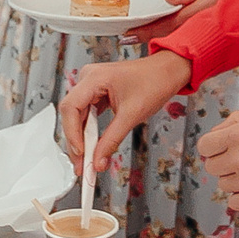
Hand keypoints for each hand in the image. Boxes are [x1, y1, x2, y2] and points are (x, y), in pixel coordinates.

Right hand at [59, 53, 191, 174]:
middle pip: (71, 113)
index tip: (80, 153)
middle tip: (82, 165)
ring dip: (81, 138)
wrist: (168, 72)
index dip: (72, 133)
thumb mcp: (132, 115)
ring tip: (86, 160)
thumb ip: (112, 140)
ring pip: (78, 116)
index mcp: (94, 77)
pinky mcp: (97, 92)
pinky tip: (92, 146)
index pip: (71, 107)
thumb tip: (98, 160)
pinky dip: (89, 131)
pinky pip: (88, 114)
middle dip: (75, 141)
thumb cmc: (155, 81)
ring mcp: (92, 85)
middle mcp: (89, 78)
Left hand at [124, 0, 238, 44]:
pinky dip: (185, 42)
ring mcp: (221, 35)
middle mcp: (213, 25)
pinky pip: (201, 42)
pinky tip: (174, 41)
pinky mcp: (227, 39)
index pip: (171, 23)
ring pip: (188, 42)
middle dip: (153, 39)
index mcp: (209, 8)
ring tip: (147, 41)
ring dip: (167, 42)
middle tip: (131, 40)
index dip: (149, 29)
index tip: (129, 33)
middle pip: (176, 37)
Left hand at [196, 112, 238, 210]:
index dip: (213, 148)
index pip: (204, 146)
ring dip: (236, 180)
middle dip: (225, 163)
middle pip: (212, 167)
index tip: (223, 150)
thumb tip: (215, 135)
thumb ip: (232, 124)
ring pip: (224, 185)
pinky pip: (234, 202)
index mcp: (237, 134)